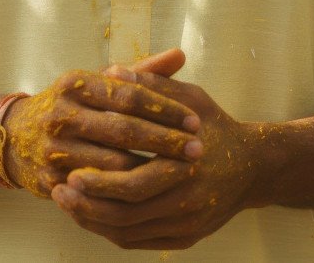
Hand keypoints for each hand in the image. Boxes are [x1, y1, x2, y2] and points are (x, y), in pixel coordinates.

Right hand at [2, 50, 202, 199]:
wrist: (15, 136)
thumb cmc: (72, 104)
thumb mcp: (99, 81)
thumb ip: (141, 71)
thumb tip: (180, 55)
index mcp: (76, 83)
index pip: (129, 94)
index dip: (164, 108)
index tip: (195, 120)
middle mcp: (62, 113)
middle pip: (123, 129)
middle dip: (165, 140)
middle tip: (198, 148)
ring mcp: (54, 149)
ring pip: (112, 164)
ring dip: (151, 170)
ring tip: (182, 172)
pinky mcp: (51, 180)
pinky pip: (96, 190)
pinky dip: (125, 193)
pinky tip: (152, 194)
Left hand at [50, 59, 259, 250]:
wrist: (254, 167)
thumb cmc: (217, 126)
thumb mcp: (191, 99)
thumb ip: (152, 88)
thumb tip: (112, 71)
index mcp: (188, 167)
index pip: (135, 184)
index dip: (100, 182)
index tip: (70, 172)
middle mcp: (188, 204)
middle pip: (127, 215)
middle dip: (88, 205)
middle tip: (59, 191)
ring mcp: (186, 226)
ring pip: (129, 233)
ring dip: (94, 221)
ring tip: (66, 204)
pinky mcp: (184, 239)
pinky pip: (138, 242)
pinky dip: (110, 230)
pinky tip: (90, 214)